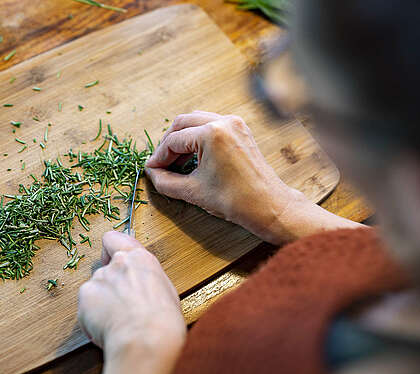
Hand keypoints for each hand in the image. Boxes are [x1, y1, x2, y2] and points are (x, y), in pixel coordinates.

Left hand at [78, 231, 185, 373]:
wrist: (146, 340)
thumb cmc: (163, 322)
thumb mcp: (165, 292)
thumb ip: (147, 280)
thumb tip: (142, 287)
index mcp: (140, 260)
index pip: (114, 239)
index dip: (109, 251)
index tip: (111, 260)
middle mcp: (118, 264)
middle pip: (105, 270)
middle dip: (109, 286)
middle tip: (121, 307)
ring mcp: (99, 278)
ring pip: (95, 290)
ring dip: (101, 303)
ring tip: (117, 323)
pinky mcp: (85, 296)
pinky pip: (85, 307)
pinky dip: (91, 318)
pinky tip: (107, 329)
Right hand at [145, 111, 362, 243]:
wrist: (268, 206)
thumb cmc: (235, 200)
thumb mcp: (193, 191)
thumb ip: (166, 181)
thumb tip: (152, 174)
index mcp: (212, 133)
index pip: (174, 140)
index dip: (158, 156)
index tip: (151, 169)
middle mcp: (223, 121)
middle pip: (182, 123)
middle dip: (168, 143)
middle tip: (160, 163)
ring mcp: (235, 123)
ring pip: (197, 121)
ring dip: (182, 139)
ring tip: (174, 162)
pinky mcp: (241, 130)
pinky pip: (211, 126)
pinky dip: (198, 138)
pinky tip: (192, 157)